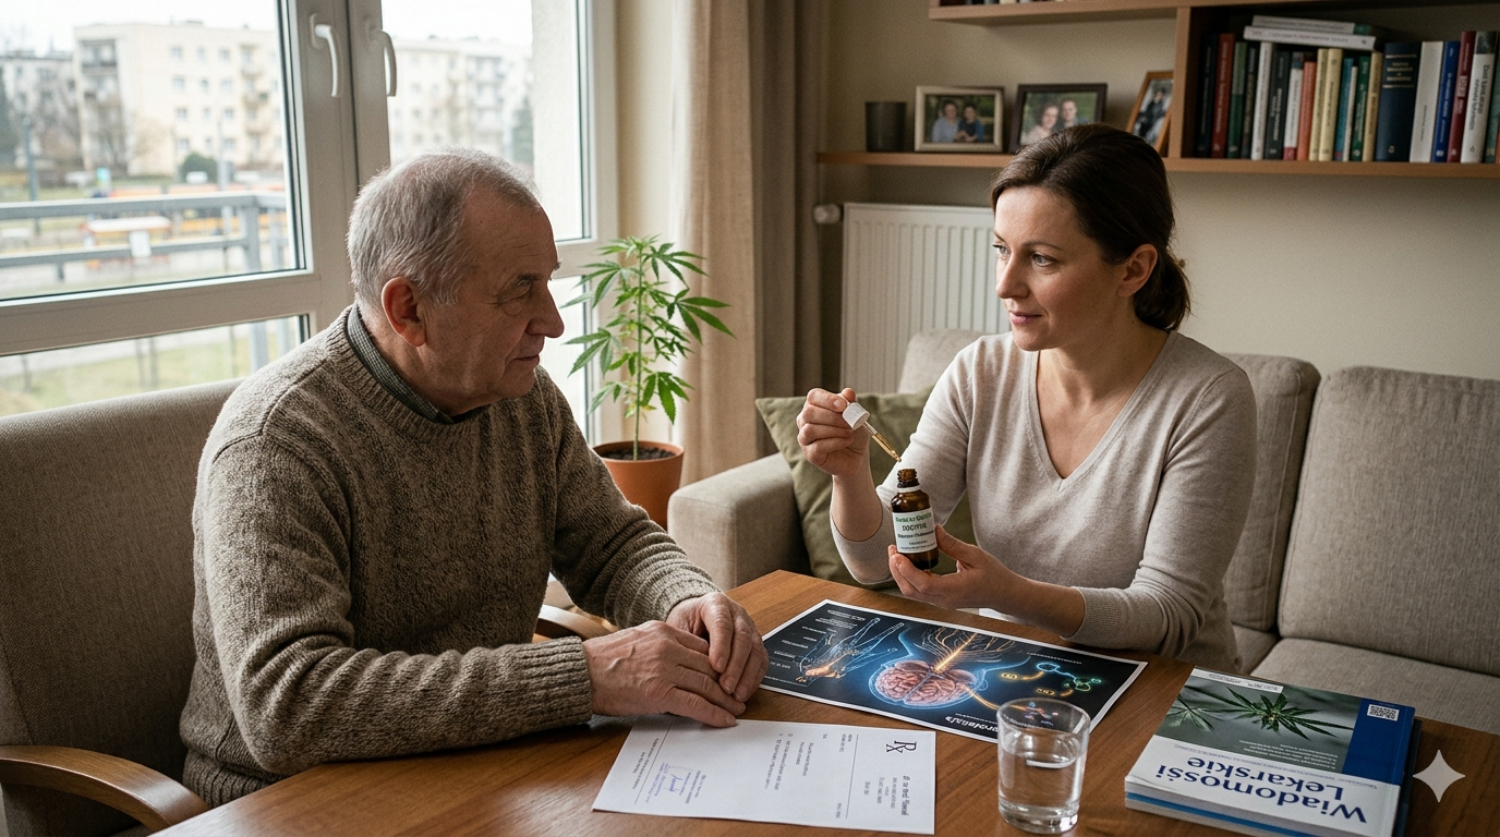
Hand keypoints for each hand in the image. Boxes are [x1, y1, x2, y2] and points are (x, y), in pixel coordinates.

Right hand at [582, 621, 744, 726]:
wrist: (581, 674)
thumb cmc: (602, 661)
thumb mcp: (636, 640)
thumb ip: (661, 646)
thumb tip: (679, 661)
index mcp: (663, 631)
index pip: (702, 647)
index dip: (718, 664)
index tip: (726, 676)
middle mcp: (668, 647)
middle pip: (709, 665)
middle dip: (726, 683)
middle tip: (737, 695)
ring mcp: (665, 669)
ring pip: (707, 684)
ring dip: (726, 700)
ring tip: (736, 710)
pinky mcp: (660, 692)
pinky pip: (696, 703)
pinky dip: (714, 713)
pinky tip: (724, 720)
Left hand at [667, 593, 767, 702]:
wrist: (693, 617)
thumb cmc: (684, 623)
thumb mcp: (678, 627)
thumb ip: (686, 644)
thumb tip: (692, 668)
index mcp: (716, 604)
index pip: (722, 623)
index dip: (722, 646)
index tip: (716, 667)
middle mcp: (737, 614)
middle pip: (743, 637)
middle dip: (736, 665)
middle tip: (726, 687)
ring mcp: (749, 628)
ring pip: (755, 650)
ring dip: (747, 675)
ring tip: (736, 695)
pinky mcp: (755, 644)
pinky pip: (761, 661)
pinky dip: (754, 679)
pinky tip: (744, 693)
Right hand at [796, 387, 868, 477]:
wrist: (857, 455)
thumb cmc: (853, 431)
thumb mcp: (856, 415)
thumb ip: (851, 403)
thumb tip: (848, 392)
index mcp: (814, 405)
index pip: (813, 396)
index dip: (827, 399)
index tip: (844, 406)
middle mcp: (805, 420)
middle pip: (809, 413)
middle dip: (832, 417)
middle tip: (850, 423)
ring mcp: (805, 438)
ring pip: (810, 430)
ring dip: (834, 430)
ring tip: (850, 432)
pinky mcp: (810, 454)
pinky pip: (817, 446)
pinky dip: (836, 442)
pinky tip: (847, 441)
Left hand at [890, 527, 1084, 636]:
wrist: (1004, 594)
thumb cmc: (994, 576)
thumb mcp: (976, 556)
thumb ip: (952, 545)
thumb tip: (933, 530)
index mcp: (954, 590)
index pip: (923, 584)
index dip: (906, 570)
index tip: (897, 555)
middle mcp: (944, 600)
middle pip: (911, 591)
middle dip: (897, 571)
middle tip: (893, 549)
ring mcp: (942, 602)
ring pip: (913, 593)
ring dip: (901, 574)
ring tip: (897, 554)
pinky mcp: (942, 599)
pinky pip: (920, 591)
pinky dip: (910, 577)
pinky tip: (909, 562)